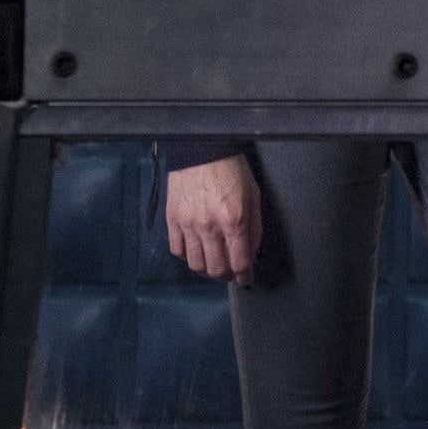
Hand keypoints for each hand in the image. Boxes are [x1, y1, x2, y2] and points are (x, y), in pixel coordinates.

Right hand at [165, 155, 262, 280]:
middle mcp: (209, 226)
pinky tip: (197, 250)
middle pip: (216, 269)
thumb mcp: (253, 196)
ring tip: (214, 264)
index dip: (245, 277)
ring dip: (207, 270)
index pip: (239, 263)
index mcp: (234, 220)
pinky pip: (177, 250)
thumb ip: (254, 228)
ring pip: (195, 264)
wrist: (202, 148)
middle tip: (231, 272)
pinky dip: (188, 256)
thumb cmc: (231, 169)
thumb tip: (251, 254)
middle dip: (227, 276)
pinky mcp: (172, 219)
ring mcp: (188, 224)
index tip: (247, 280)